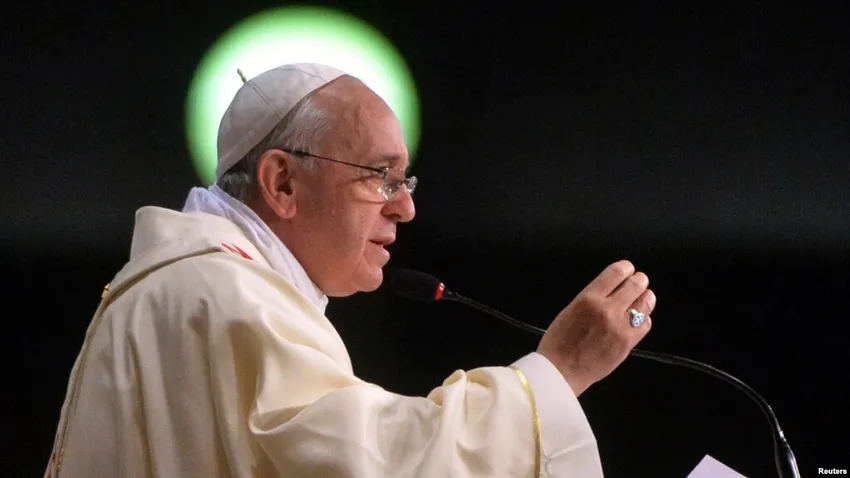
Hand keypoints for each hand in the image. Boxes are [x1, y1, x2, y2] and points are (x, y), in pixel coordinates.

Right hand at [537, 260, 654, 395]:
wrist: (561, 371)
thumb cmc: (559, 341)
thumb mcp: (570, 310)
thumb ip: (592, 298)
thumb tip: (612, 290)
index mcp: (588, 298)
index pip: (616, 272)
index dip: (626, 268)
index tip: (628, 269)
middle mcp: (607, 309)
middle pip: (636, 285)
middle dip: (639, 281)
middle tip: (639, 282)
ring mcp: (620, 327)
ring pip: (645, 304)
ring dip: (645, 297)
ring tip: (643, 298)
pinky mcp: (628, 343)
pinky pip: (645, 325)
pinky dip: (644, 319)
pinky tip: (637, 319)